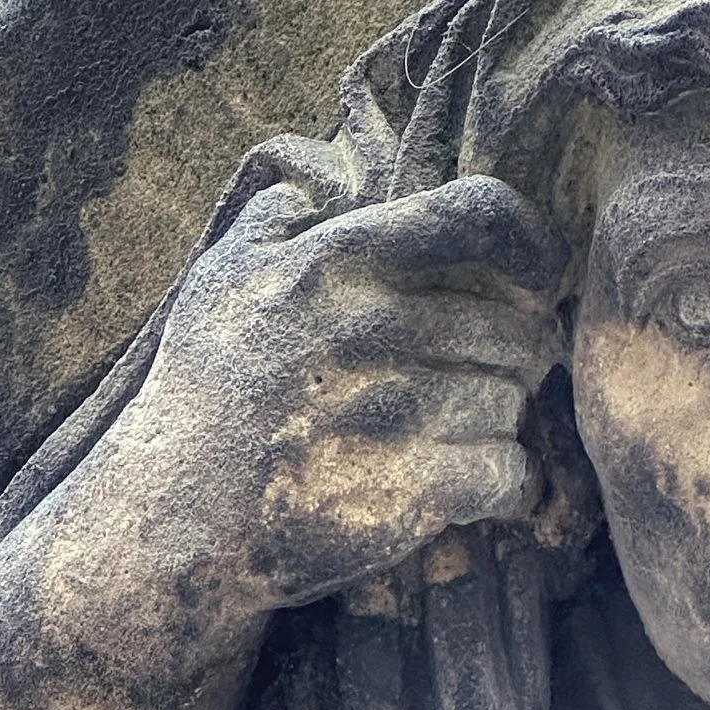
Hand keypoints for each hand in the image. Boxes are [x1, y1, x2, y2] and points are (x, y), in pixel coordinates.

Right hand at [120, 173, 564, 607]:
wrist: (173, 518)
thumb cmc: (202, 392)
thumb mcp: (217, 283)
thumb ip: (271, 224)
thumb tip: (305, 191)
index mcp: (335, 262)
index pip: (476, 215)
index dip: (529, 241)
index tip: (537, 276)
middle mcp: (371, 326)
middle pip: (513, 326)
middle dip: (515, 353)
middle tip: (492, 373)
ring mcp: (396, 409)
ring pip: (512, 400)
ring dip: (498, 419)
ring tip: (459, 429)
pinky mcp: (414, 488)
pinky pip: (507, 470)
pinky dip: (500, 480)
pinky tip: (469, 482)